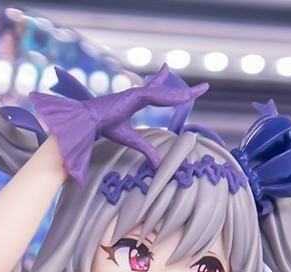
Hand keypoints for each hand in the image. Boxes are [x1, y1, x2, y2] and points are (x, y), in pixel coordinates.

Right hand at [30, 64, 207, 183]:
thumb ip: (146, 149)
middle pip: (166, 90)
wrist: (86, 123)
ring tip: (200, 91)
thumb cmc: (103, 129)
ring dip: (182, 93)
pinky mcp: (133, 95)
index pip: (160, 94)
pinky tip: (184, 97)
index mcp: (136, 100)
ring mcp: (136, 92)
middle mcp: (137, 93)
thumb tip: (158, 165)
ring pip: (165, 92)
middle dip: (185, 90)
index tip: (188, 91)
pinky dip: (170, 96)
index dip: (173, 92)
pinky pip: (156, 95)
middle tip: (204, 88)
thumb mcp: (130, 140)